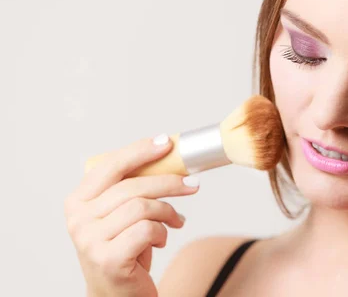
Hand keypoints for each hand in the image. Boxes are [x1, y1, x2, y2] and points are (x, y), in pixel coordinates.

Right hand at [64, 135, 199, 296]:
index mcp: (78, 201)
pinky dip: (162, 232)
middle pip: (132, 185)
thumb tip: (167, 157)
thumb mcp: (121, 215)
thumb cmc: (124, 250)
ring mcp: (90, 240)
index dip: (140, 151)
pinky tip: (161, 240)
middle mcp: (78, 219)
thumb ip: (131, 188)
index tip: (166, 144)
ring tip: (176, 221)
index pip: (110, 165)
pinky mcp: (108, 259)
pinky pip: (147, 229)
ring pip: (142, 207)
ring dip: (168, 212)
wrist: (117, 295)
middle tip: (192, 184)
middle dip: (169, 182)